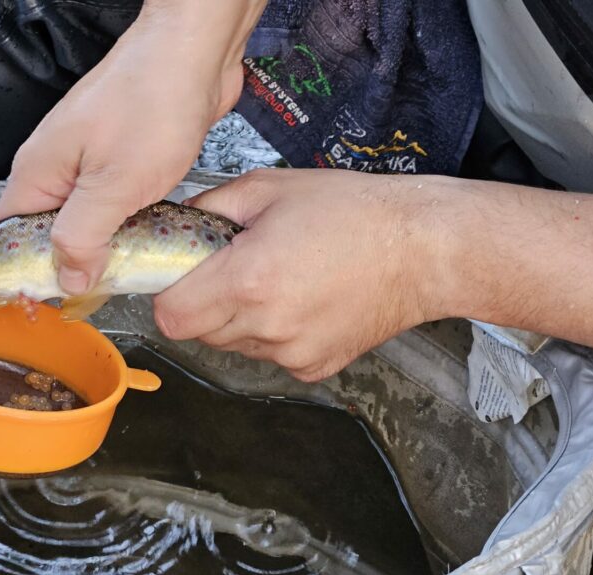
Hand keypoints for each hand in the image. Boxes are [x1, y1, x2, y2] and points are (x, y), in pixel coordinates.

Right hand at [0, 0, 264, 294]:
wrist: (194, 52)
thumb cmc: (152, 104)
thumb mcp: (113, 186)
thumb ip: (82, 238)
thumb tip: (66, 280)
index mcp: (37, 171)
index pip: (9, 236)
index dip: (23, 273)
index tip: (44, 304)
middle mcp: (55, 165)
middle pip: (46, 230)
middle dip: (69, 263)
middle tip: (95, 292)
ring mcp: (86, 158)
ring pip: (82, 217)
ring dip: (101, 244)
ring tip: (122, 270)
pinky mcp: (118, 154)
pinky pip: (109, 202)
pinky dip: (122, 222)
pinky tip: (142, 237)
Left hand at [153, 169, 447, 381]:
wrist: (424, 249)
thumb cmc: (354, 211)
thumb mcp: (269, 189)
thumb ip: (208, 208)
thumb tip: (172, 224)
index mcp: (248, 280)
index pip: (169, 316)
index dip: (168, 293)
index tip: (181, 274)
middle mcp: (267, 326)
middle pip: (198, 331)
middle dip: (202, 301)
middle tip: (234, 266)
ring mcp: (292, 352)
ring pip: (232, 344)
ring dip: (237, 317)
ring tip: (276, 278)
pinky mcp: (313, 367)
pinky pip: (268, 354)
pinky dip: (272, 332)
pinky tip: (301, 299)